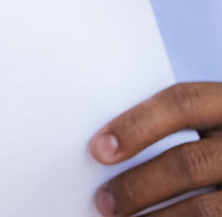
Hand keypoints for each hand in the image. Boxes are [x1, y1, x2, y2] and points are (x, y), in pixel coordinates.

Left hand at [91, 83, 221, 215]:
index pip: (183, 102)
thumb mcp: (208, 125)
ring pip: (205, 207)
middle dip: (138, 186)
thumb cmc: (216, 145)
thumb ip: (170, 130)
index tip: (98, 150)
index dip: (137, 125)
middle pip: (189, 162)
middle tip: (103, 201)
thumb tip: (103, 150)